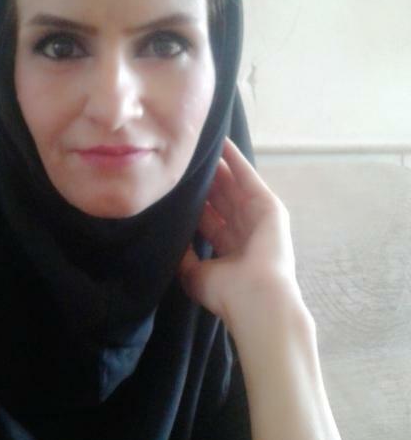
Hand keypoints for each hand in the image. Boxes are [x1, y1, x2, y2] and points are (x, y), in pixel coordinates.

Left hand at [179, 137, 301, 333]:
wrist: (255, 297)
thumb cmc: (225, 292)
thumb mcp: (194, 273)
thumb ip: (183, 254)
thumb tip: (170, 237)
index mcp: (228, 251)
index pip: (208, 219)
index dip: (194, 202)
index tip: (175, 186)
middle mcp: (244, 232)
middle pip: (220, 198)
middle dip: (204, 179)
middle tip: (185, 157)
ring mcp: (258, 218)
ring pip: (233, 184)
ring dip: (218, 164)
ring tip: (200, 142)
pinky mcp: (270, 207)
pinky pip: (248, 177)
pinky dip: (235, 159)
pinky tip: (222, 142)